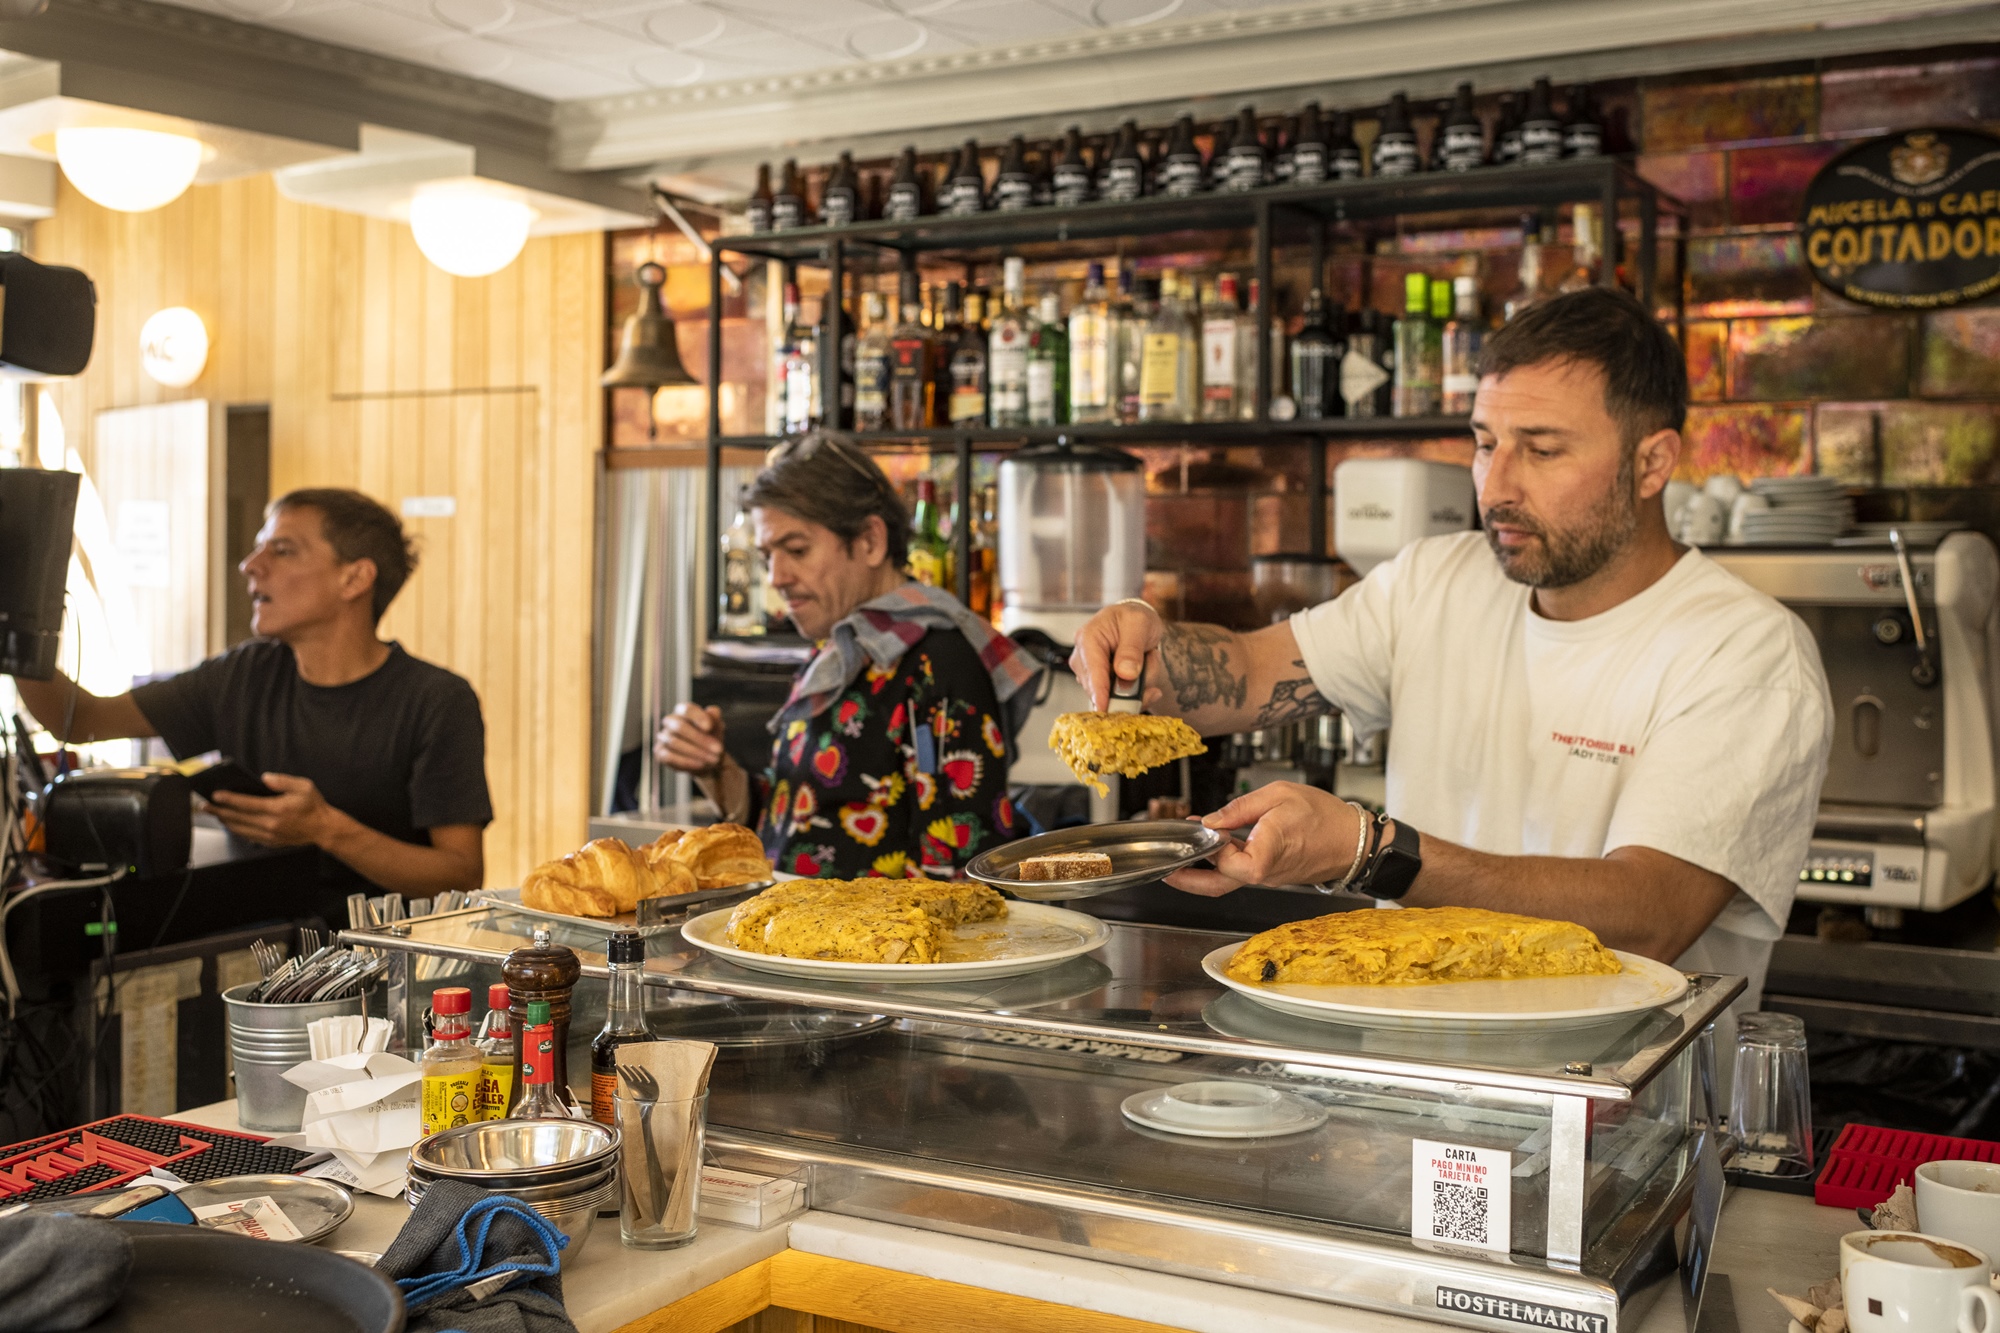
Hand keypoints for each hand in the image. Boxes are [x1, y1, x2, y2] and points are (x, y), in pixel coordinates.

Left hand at [210, 773, 335, 847]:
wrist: (323, 829)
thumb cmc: (314, 806)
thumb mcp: (304, 786)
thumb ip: (283, 780)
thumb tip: (264, 778)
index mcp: (277, 809)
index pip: (246, 804)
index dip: (228, 799)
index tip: (215, 795)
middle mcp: (270, 824)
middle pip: (238, 818)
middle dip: (219, 811)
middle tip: (205, 807)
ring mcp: (269, 835)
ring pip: (240, 829)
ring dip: (225, 821)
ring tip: (215, 815)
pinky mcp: (270, 842)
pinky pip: (248, 836)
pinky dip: (236, 830)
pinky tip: (231, 824)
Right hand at [655, 703, 726, 775]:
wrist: (707, 759)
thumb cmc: (712, 739)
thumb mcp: (717, 729)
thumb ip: (715, 719)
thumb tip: (713, 711)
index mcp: (683, 711)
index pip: (687, 709)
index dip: (698, 717)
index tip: (709, 727)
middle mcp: (670, 721)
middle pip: (680, 727)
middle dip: (700, 739)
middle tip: (718, 750)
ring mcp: (663, 737)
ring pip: (674, 743)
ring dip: (696, 752)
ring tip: (714, 759)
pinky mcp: (660, 753)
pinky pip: (669, 757)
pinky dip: (686, 761)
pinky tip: (700, 764)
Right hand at [1069, 600, 1164, 712]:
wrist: (1136, 622)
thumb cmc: (1134, 618)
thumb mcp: (1139, 624)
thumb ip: (1132, 648)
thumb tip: (1125, 674)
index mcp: (1088, 638)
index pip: (1093, 670)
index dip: (1099, 691)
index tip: (1105, 708)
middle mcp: (1083, 657)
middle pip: (1101, 687)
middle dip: (1131, 684)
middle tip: (1151, 660)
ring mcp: (1090, 673)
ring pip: (1113, 695)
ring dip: (1137, 685)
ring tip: (1148, 659)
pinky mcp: (1100, 684)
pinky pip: (1119, 697)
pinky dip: (1137, 691)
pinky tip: (1147, 677)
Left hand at [1164, 782, 1366, 897]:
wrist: (1354, 840)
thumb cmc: (1324, 817)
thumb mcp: (1279, 796)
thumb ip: (1240, 807)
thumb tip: (1211, 819)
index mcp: (1265, 856)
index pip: (1223, 861)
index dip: (1207, 845)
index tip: (1199, 826)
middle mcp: (1263, 874)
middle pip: (1216, 886)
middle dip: (1186, 881)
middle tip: (1165, 870)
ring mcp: (1266, 877)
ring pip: (1227, 880)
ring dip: (1203, 868)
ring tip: (1185, 850)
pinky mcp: (1270, 874)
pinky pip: (1241, 872)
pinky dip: (1223, 861)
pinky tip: (1215, 842)